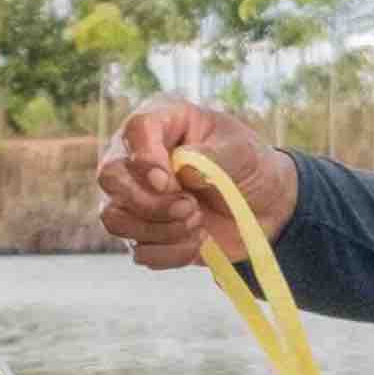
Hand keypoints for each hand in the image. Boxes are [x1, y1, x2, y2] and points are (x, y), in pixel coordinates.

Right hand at [98, 98, 300, 268]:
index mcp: (162, 121)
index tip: (169, 182)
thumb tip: (183, 171)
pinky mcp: (142, 233)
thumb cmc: (247, 165)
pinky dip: (171, 252)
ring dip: (159, 230)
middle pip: (110, 177)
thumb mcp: (242, 151)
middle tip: (190, 208)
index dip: (146, 159)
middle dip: (149, 202)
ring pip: (115, 219)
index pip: (136, 130)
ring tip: (198, 222)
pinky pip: (139, 251)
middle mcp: (137, 156)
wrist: (263, 205)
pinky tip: (198, 241)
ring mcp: (133, 197)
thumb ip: (213, 156)